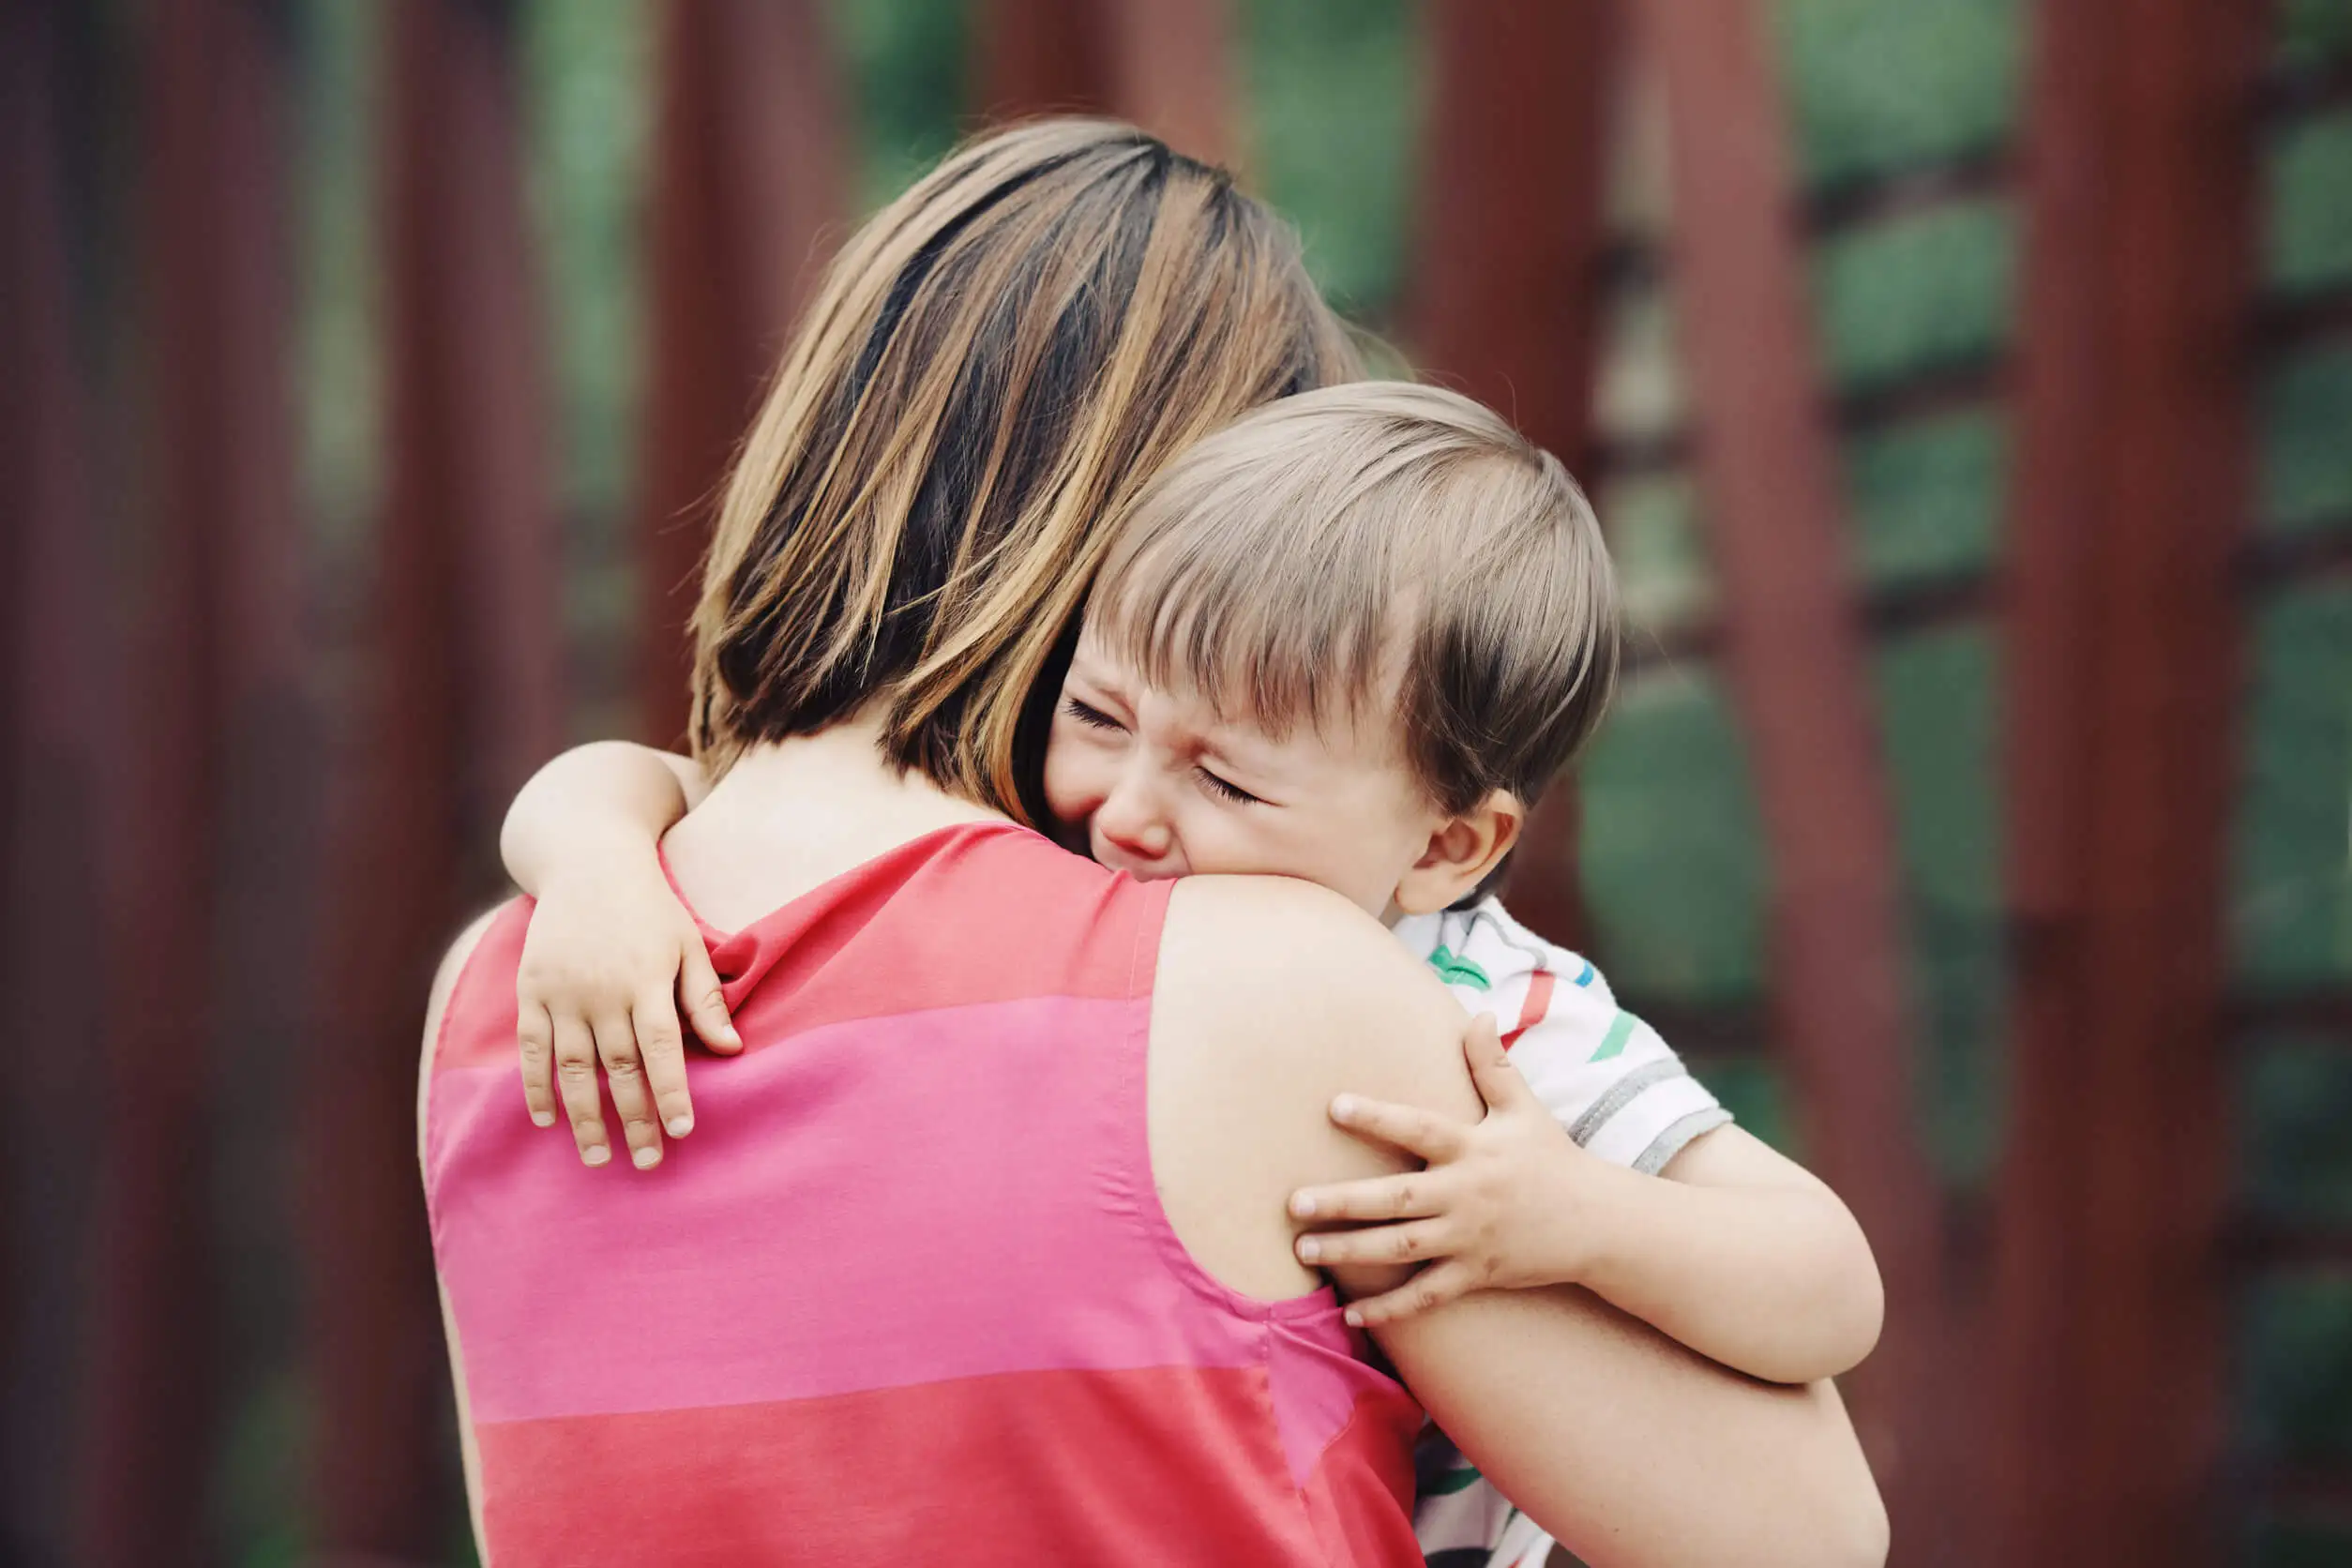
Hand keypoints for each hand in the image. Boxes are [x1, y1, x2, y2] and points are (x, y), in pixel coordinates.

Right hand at [514, 850, 739, 1169]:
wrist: (587, 861)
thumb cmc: (649, 907)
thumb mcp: (687, 943)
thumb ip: (704, 999)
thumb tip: (733, 1050)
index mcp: (647, 979)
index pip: (661, 1048)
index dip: (671, 1091)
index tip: (682, 1131)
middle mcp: (602, 990)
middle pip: (618, 1067)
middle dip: (633, 1119)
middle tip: (647, 1162)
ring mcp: (562, 991)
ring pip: (572, 1067)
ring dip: (584, 1117)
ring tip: (598, 1157)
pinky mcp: (531, 989)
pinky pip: (531, 1049)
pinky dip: (536, 1087)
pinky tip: (548, 1121)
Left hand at [1288, 1013, 1605, 1326]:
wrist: (1596, 1222)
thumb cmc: (1550, 1158)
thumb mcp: (1524, 1108)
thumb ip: (1491, 1064)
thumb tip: (1477, 1013)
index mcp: (1472, 1147)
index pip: (1419, 1128)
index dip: (1378, 1117)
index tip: (1334, 1105)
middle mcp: (1465, 1193)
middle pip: (1397, 1198)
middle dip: (1344, 1201)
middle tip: (1294, 1202)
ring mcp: (1469, 1238)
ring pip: (1401, 1248)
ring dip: (1350, 1250)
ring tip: (1303, 1248)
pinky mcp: (1476, 1275)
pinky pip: (1427, 1295)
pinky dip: (1391, 1309)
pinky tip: (1351, 1314)